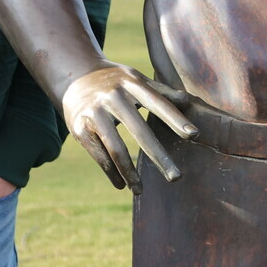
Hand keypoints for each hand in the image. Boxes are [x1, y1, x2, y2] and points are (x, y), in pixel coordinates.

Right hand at [61, 64, 196, 193]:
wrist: (73, 76)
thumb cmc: (114, 80)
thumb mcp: (136, 79)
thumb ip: (161, 92)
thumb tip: (189, 101)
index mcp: (131, 83)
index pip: (158, 103)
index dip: (175, 119)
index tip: (194, 135)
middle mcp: (113, 96)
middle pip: (139, 131)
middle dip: (158, 156)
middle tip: (176, 177)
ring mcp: (94, 112)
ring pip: (115, 149)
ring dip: (130, 173)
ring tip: (140, 191)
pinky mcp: (78, 127)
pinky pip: (98, 155)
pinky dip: (111, 172)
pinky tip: (121, 185)